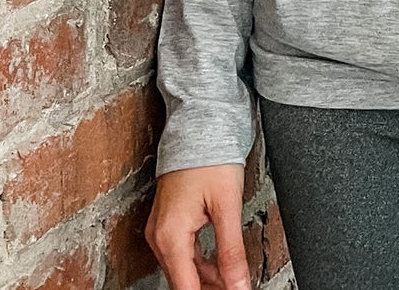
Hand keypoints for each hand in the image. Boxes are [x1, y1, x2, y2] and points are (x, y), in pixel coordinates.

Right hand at [145, 164, 252, 289]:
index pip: (186, 288)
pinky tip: (219, 264)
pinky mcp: (168, 220)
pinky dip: (200, 262)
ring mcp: (161, 228)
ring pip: (182, 268)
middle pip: (183, 281)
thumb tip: (238, 286)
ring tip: (232, 278)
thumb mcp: (227, 206)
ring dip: (206, 278)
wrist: (200, 125)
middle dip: (209, 288)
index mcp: (170, 236)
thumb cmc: (211, 157)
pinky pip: (181, 252)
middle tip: (236, 286)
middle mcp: (159, 235)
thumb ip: (232, 252)